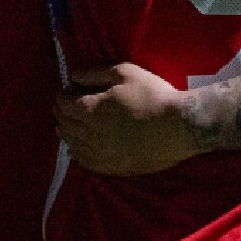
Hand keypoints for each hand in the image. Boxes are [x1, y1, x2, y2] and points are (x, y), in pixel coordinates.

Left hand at [55, 64, 198, 176]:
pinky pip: (86, 162)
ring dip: (66, 134)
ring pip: (73, 144)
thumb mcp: (125, 73)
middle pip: (66, 125)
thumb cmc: (153, 95)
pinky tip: (75, 151)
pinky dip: (76, 154)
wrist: (179, 128)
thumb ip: (96, 73)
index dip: (61, 95)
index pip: (64, 104)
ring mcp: (100, 154)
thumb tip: (73, 76)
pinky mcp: (112, 167)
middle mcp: (90, 134)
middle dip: (61, 113)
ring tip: (64, 128)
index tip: (64, 90)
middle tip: (62, 106)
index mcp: (90, 110)